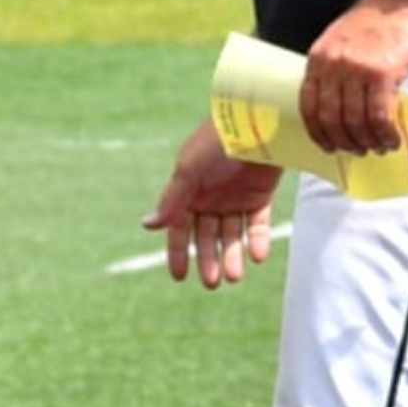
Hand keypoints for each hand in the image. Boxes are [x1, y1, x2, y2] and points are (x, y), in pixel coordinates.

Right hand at [143, 119, 282, 287]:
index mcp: (188, 191)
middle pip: (206, 237)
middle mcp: (210, 198)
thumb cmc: (216, 143)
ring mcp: (235, 198)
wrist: (257, 123)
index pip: (180, 229)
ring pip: (231, 235)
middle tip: (211, 283)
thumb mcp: (188, 171)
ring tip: (234, 276)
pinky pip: (257, 225)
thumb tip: (147, 225)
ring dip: (232, 256)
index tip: (179, 276)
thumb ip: (171, 201)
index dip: (179, 252)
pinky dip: (257, 241)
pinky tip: (257, 255)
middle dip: (208, 260)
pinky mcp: (260, 196)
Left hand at [300, 0, 407, 153]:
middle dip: (345, 142)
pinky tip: (391, 138)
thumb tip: (341, 112)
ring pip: (356, 121)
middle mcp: (333, 64)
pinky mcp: (382, 72)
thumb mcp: (342, 42)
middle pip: (332, 119)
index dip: (318, 132)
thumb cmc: (376, 22)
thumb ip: (336, 72)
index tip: (328, 146)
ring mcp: (357, 69)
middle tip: (358, 150)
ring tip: (379, 146)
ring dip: (367, 141)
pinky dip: (385, 133)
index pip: (308, 106)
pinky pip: (380, 115)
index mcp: (319, 58)